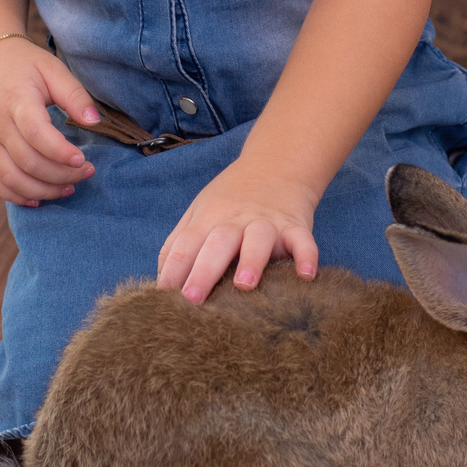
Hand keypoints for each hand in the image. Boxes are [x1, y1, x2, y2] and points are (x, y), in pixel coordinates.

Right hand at [0, 39, 100, 206]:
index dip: (60, 152)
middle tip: (86, 172)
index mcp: (16, 100)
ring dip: (42, 190)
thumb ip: (74, 95)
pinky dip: (16, 196)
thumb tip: (95, 121)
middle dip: (60, 174)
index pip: (36, 133)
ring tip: (69, 188)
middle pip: (27, 161)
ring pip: (11, 177)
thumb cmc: (25, 65)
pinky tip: (39, 199)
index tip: (83, 159)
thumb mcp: (53, 69)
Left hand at [156, 158, 318, 303]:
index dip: (173, 272)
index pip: (185, 246)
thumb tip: (160, 284)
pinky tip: (306, 276)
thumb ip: (178, 246)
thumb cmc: (230, 199)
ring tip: (244, 284)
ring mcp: (266, 223)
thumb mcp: (198, 213)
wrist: (276, 165)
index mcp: (207, 220)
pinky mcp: (295, 226)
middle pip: (217, 244)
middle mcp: (235, 221)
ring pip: (258, 239)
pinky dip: (306, 256)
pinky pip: (303, 241)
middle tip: (192, 299)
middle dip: (204, 271)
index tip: (164, 300)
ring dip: (251, 260)